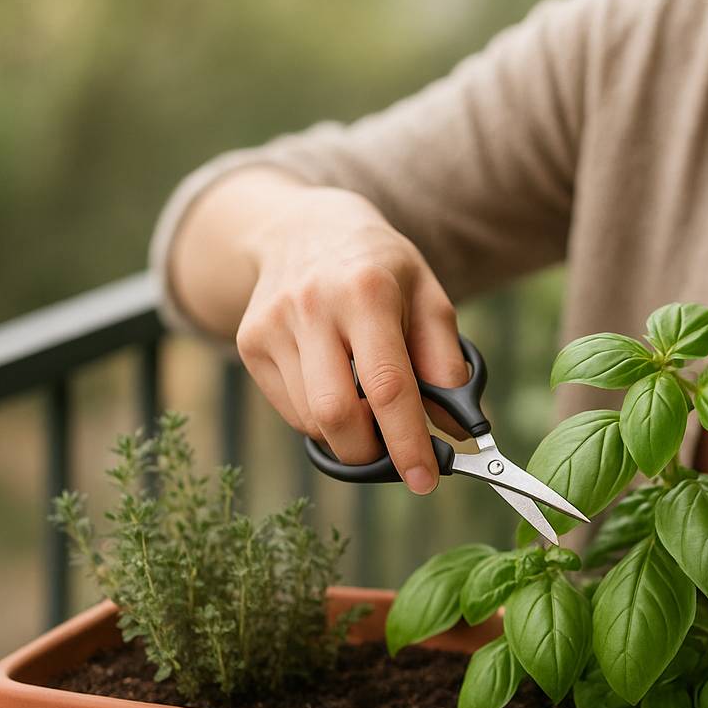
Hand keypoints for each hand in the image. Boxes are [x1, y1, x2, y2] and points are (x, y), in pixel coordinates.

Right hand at [218, 175, 468, 494]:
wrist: (305, 228)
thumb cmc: (380, 269)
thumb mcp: (428, 297)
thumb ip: (446, 362)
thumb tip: (459, 429)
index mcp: (366, 292)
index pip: (388, 386)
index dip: (407, 442)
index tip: (426, 479)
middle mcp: (312, 307)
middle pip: (336, 413)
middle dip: (370, 452)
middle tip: (396, 453)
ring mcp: (272, 325)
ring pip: (311, 419)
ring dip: (348, 436)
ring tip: (370, 412)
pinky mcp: (248, 343)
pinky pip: (290, 410)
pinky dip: (321, 420)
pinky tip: (338, 389)